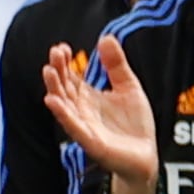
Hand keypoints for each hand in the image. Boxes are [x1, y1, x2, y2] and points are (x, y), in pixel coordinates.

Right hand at [43, 37, 158, 193]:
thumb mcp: (129, 87)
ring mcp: (83, 125)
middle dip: (57, 71)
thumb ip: (117, 65)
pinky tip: (54, 101)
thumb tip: (106, 38)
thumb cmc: (134, 123)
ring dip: (54, 88)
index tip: (60, 47)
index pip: (70, 76)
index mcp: (88, 96)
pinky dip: (63, 114)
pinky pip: (73, 126)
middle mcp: (81, 109)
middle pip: (64, 88)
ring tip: (48, 71)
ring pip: (63, 105)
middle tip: (55, 53)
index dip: (64, 62)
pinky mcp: (90, 141)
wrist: (145, 155)